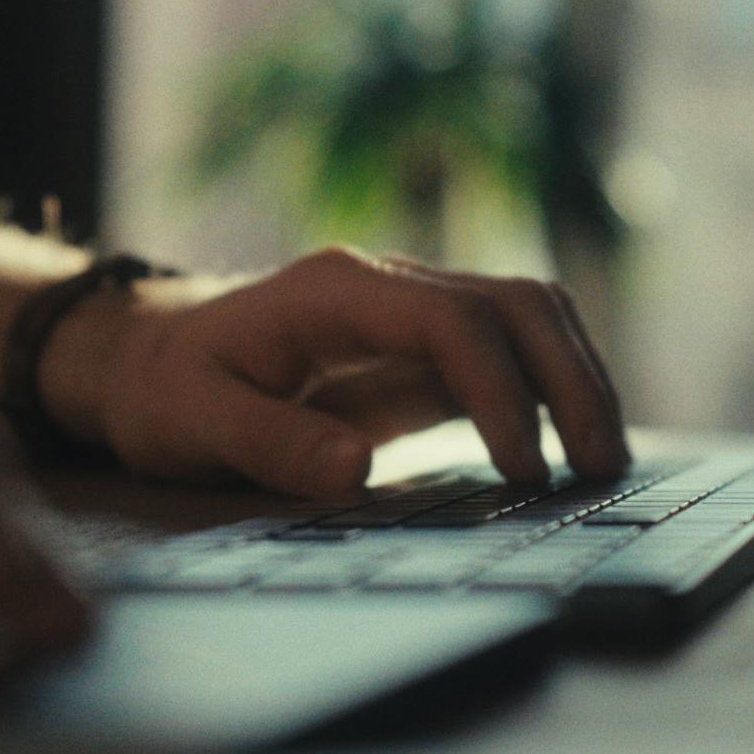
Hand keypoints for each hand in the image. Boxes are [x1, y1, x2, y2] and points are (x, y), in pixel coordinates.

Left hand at [42, 247, 628, 497]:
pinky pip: (509, 354)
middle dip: (569, 380)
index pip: (451, 320)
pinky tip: (571, 451)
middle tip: (600, 467)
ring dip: (576, 380)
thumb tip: (354, 468)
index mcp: (337, 290)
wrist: (149, 357)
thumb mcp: (190, 421)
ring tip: (604, 462)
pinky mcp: (424, 348)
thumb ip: (268, 442)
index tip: (522, 468)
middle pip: (514, 302)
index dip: (499, 391)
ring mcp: (413, 311)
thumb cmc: (166, 388)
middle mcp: (388, 285)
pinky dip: (552, 392)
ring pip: (527, 317)